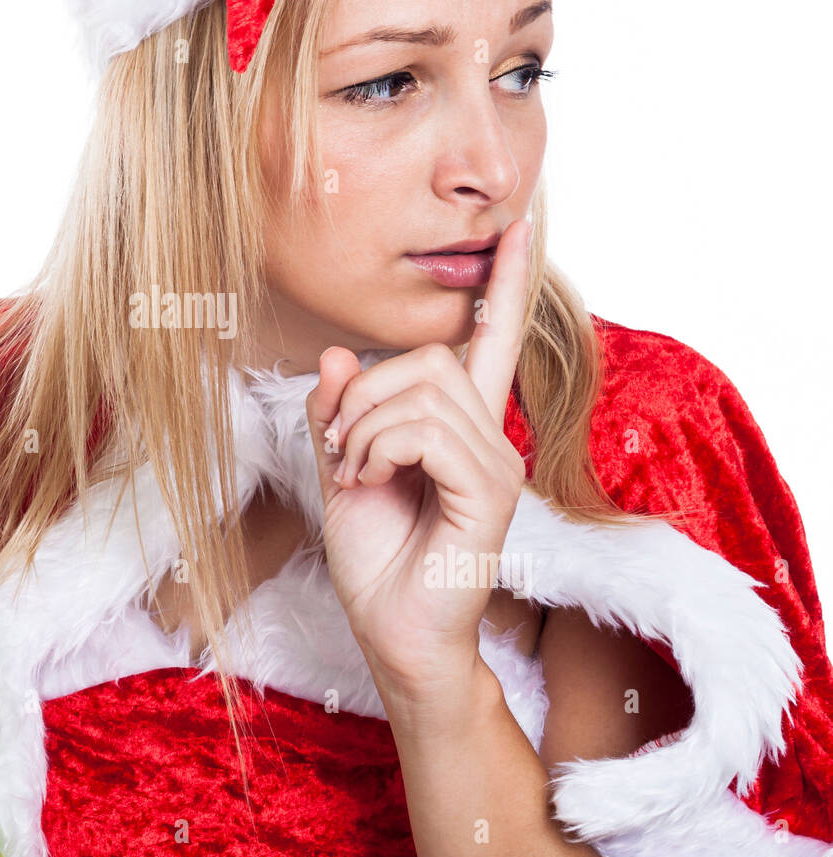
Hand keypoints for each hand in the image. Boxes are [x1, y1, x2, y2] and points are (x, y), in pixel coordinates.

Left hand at [305, 218, 531, 703]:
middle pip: (429, 356)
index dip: (505, 283)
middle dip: (364, 394)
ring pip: (423, 389)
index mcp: (459, 425)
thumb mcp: (340, 468)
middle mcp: (490, 435)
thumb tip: (338, 354)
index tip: (519, 225)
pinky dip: (380, 448)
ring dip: (365, 426)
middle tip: (340, 448)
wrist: (391, 631)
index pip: (491, 338)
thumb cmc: (375, 556)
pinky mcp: (490, 491)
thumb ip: (341, 411)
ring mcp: (496, 461)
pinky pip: (428, 430)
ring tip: (355, 472)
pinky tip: (371, 482)